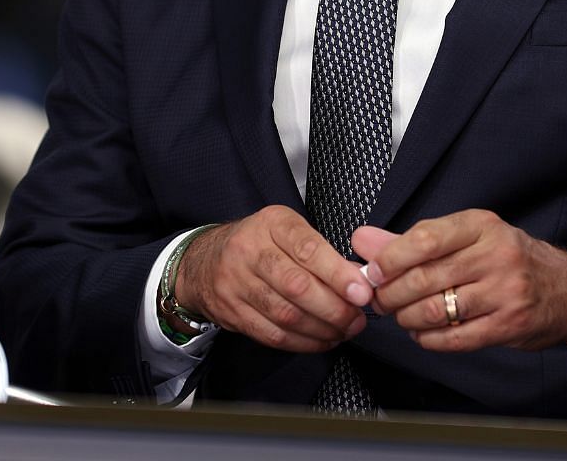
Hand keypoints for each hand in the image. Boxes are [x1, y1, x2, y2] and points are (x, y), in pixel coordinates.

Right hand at [173, 205, 371, 352]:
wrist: (203, 260)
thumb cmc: (260, 242)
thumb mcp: (288, 230)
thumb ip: (323, 251)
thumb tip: (359, 279)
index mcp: (272, 224)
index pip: (308, 249)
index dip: (338, 274)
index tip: (362, 292)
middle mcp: (249, 251)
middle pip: (297, 286)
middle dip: (334, 308)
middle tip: (357, 319)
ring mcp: (235, 284)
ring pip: (285, 314)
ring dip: (322, 329)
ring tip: (344, 331)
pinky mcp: (230, 312)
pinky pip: (271, 334)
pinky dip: (302, 342)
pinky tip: (321, 340)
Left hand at [353, 210, 566, 360]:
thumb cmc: (512, 261)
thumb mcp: (470, 239)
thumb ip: (413, 242)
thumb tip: (362, 240)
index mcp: (483, 226)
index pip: (425, 238)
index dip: (390, 259)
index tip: (372, 273)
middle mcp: (497, 255)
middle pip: (424, 278)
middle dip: (391, 295)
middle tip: (381, 301)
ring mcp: (506, 291)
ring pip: (436, 310)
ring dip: (407, 319)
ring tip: (403, 317)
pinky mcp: (509, 325)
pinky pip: (453, 338)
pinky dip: (428, 339)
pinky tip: (425, 333)